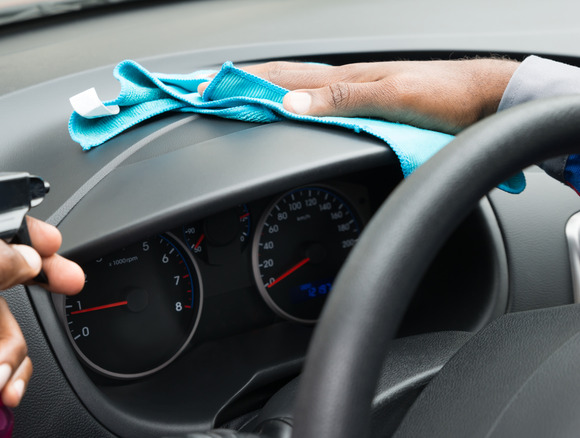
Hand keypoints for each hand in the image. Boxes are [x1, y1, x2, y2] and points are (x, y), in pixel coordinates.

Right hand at [199, 59, 519, 133]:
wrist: (485, 100)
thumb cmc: (446, 96)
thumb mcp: (394, 97)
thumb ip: (342, 99)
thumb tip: (290, 104)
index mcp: (343, 78)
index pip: (280, 79)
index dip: (243, 83)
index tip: (208, 88)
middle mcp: (343, 82)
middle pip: (281, 79)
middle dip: (242, 83)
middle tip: (208, 89)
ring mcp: (353, 89)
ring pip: (295, 87)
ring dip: (262, 88)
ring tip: (236, 92)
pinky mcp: (365, 101)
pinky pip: (315, 99)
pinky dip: (289, 99)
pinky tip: (286, 103)